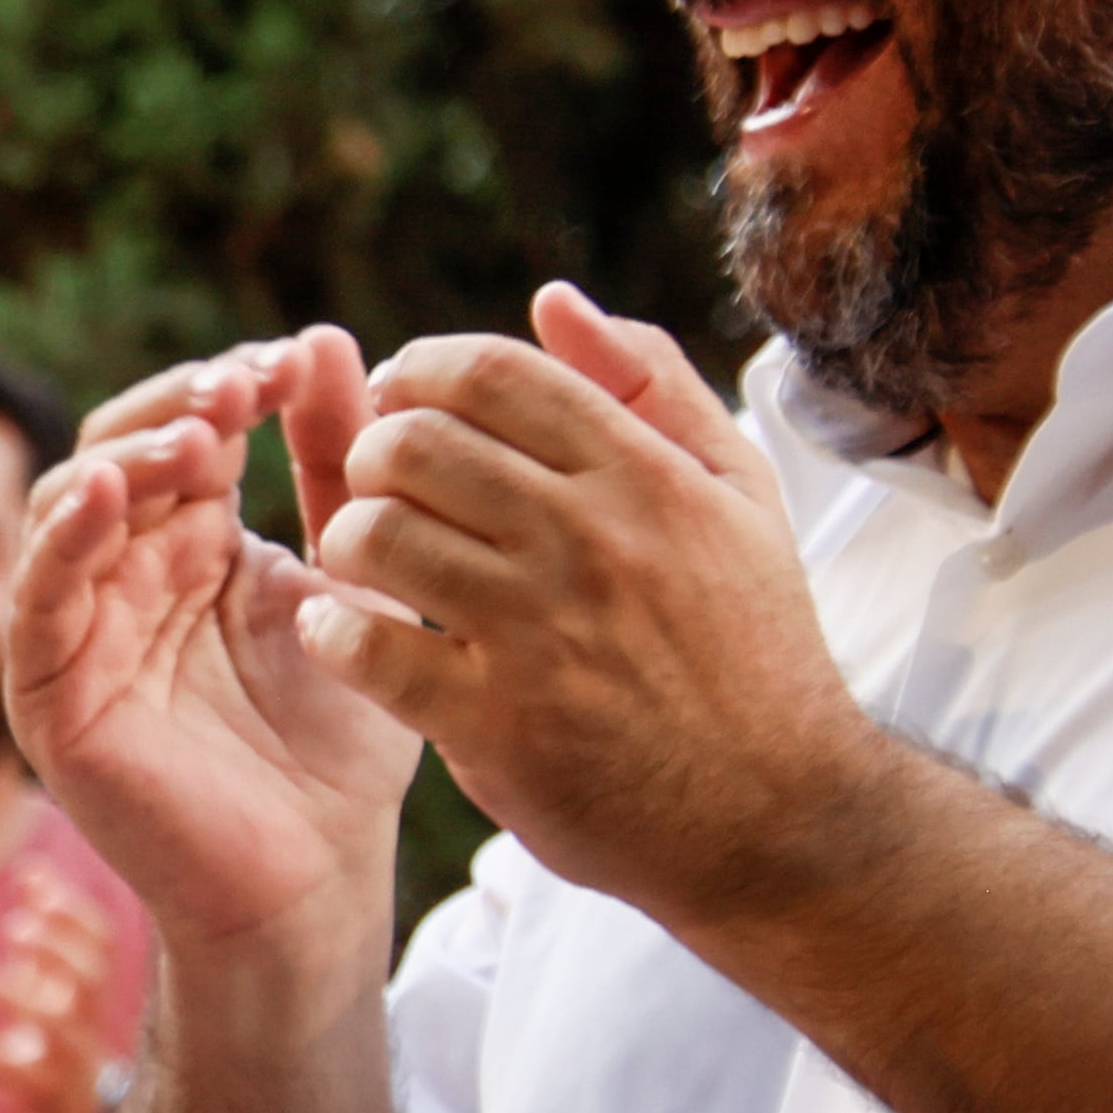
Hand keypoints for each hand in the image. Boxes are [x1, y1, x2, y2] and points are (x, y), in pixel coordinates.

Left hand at [0, 861, 124, 1112]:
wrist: (75, 1112)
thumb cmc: (57, 1030)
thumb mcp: (51, 978)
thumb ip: (44, 928)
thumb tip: (31, 870)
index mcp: (92, 987)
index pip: (102, 942)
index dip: (73, 911)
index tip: (33, 884)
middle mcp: (89, 1020)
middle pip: (91, 979)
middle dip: (57, 948)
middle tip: (14, 927)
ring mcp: (69, 1059)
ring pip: (57, 1026)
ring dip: (16, 995)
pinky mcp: (41, 1095)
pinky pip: (11, 1074)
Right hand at [8, 329, 418, 951]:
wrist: (317, 882)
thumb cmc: (341, 748)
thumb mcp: (355, 587)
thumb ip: (337, 471)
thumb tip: (326, 337)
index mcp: (191, 545)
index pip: (182, 429)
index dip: (227, 385)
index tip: (296, 361)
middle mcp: (123, 577)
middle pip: (116, 449)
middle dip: (176, 406)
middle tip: (244, 384)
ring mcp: (79, 634)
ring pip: (65, 507)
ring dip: (124, 458)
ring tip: (199, 438)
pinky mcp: (50, 696)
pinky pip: (38, 601)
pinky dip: (64, 539)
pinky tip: (114, 496)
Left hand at [304, 284, 872, 923]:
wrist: (779, 813)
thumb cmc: (751, 643)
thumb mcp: (739, 496)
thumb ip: (652, 383)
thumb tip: (551, 299)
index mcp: (645, 474)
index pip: (492, 372)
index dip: (419, 369)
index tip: (400, 398)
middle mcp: (592, 541)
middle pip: (418, 442)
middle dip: (372, 450)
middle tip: (377, 484)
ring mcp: (543, 633)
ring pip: (381, 535)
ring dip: (346, 537)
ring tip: (362, 557)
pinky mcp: (501, 725)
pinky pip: (372, 649)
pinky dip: (334, 631)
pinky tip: (342, 630)